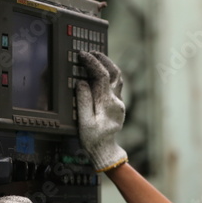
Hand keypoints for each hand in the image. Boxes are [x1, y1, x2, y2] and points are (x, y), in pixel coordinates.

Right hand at [77, 50, 127, 171]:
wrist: (106, 151)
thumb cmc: (93, 139)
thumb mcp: (84, 122)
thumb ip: (83, 101)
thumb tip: (82, 83)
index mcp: (108, 104)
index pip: (102, 76)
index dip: (92, 63)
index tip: (82, 54)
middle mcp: (117, 101)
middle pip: (115, 73)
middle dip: (104, 59)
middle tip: (91, 51)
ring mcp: (119, 103)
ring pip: (118, 78)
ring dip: (108, 65)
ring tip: (95, 58)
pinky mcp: (118, 105)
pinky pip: (115, 85)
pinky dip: (108, 75)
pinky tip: (99, 73)